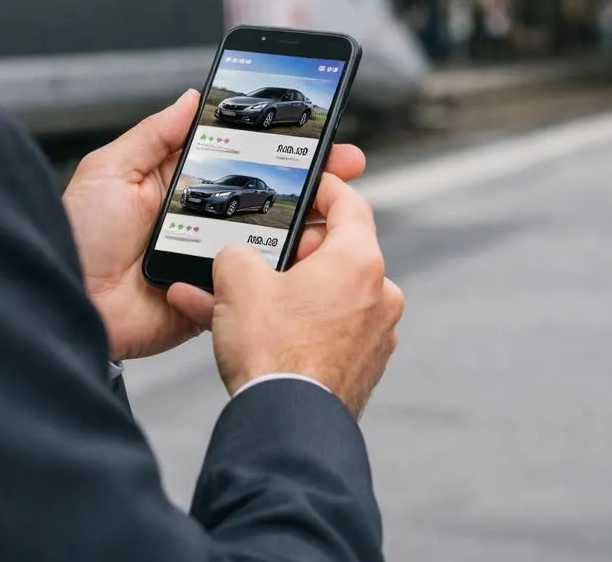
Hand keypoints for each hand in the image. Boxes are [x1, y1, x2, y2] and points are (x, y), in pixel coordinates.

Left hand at [61, 89, 366, 361]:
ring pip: (269, 243)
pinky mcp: (211, 298)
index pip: (239, 159)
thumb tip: (193, 97)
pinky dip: (280, 276)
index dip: (277, 148)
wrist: (67, 301)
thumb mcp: (110, 170)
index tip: (316, 132)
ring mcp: (209, 261)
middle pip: (266, 199)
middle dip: (310, 184)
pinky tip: (306, 259)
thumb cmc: (77, 235)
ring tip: (336, 214)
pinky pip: (253, 288)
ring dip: (305, 228)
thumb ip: (155, 134)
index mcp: (178, 186)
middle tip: (346, 169)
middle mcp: (199, 222)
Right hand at [168, 173, 403, 418]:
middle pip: (335, 255)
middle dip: (292, 252)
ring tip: (232, 301)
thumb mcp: (237, 282)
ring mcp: (374, 336)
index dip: (325, 188)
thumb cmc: (274, 354)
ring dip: (283, 294)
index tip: (310, 185)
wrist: (287, 427)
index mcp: (358, 261)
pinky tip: (247, 335)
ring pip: (323, 298)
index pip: (350, 204)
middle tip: (258, 252)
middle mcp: (378, 296)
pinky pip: (322, 334)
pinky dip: (291, 328)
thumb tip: (237, 260)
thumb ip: (237, 254)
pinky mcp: (361, 369)